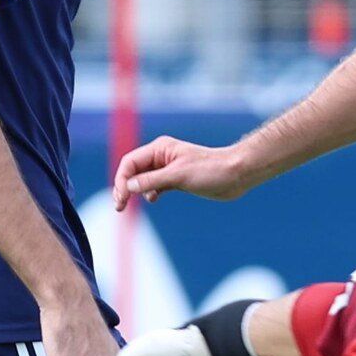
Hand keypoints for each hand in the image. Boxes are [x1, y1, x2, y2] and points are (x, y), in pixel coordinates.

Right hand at [113, 137, 249, 208]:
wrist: (236, 175)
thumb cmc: (211, 170)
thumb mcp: (179, 176)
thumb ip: (152, 181)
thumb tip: (129, 186)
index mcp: (160, 149)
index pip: (131, 162)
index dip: (122, 180)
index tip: (121, 198)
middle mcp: (162, 157)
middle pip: (134, 171)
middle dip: (124, 187)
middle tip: (119, 206)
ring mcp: (169, 169)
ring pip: (144, 179)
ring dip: (134, 191)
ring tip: (126, 206)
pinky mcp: (177, 180)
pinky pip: (156, 186)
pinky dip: (150, 193)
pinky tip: (151, 200)